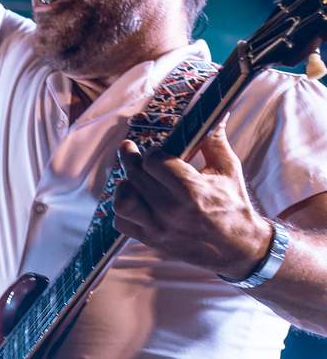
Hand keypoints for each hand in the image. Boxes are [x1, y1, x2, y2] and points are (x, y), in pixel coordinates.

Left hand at [111, 128, 270, 278]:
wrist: (237, 247)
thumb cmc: (234, 204)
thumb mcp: (228, 169)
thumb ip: (215, 139)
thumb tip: (216, 110)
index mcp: (192, 190)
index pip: (154, 161)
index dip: (153, 151)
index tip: (158, 149)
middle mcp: (171, 210)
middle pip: (136, 176)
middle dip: (131, 158)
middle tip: (129, 149)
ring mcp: (159, 228)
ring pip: (123, 201)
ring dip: (125, 185)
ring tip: (132, 177)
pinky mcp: (152, 241)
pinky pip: (122, 223)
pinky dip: (123, 209)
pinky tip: (135, 198)